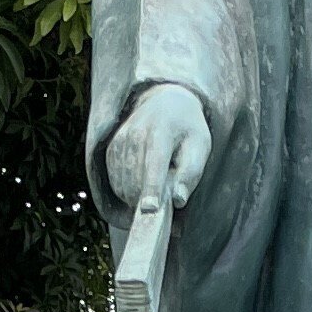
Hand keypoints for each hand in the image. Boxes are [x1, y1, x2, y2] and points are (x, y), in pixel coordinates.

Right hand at [107, 83, 212, 219]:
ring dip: (137, 196)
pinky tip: (141, 183)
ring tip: (154, 187)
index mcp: (162, 129)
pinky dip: (127, 189)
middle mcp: (136, 132)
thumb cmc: (187, 130)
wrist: (166, 103)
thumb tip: (178, 199)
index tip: (150, 208)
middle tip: (164, 198)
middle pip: (135, 178)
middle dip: (148, 198)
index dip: (152, 187)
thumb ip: (191, 173)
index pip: (154, 163)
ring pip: (122, 183)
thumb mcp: (200, 147)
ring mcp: (120, 139)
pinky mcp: (111, 147)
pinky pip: (115, 180)